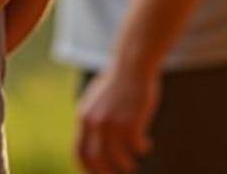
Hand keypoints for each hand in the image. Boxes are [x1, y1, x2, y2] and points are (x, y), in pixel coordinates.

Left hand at [77, 58, 159, 173]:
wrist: (133, 64)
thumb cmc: (118, 82)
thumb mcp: (97, 100)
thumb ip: (92, 118)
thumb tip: (92, 140)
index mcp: (84, 118)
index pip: (80, 153)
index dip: (88, 169)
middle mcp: (95, 122)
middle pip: (97, 160)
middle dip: (107, 173)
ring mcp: (113, 122)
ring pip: (117, 157)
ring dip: (126, 166)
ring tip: (132, 166)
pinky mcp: (131, 121)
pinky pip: (135, 146)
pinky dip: (141, 149)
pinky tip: (146, 145)